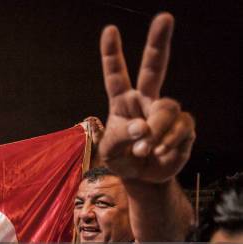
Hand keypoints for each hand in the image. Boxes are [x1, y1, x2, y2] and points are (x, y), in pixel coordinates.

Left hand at [98, 13, 194, 182]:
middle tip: (165, 17)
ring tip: (145, 149)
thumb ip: (121, 137)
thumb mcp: (110, 152)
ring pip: (166, 108)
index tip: (110, 30)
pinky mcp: (183, 126)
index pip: (116, 74)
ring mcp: (165, 111)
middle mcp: (145, 100)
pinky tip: (160, 152)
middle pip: (155, 67)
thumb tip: (143, 127)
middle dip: (158, 42)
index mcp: (122, 102)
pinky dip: (168, 141)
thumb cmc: (121, 159)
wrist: (142, 177)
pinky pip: (180, 126)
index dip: (112, 53)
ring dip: (156, 130)